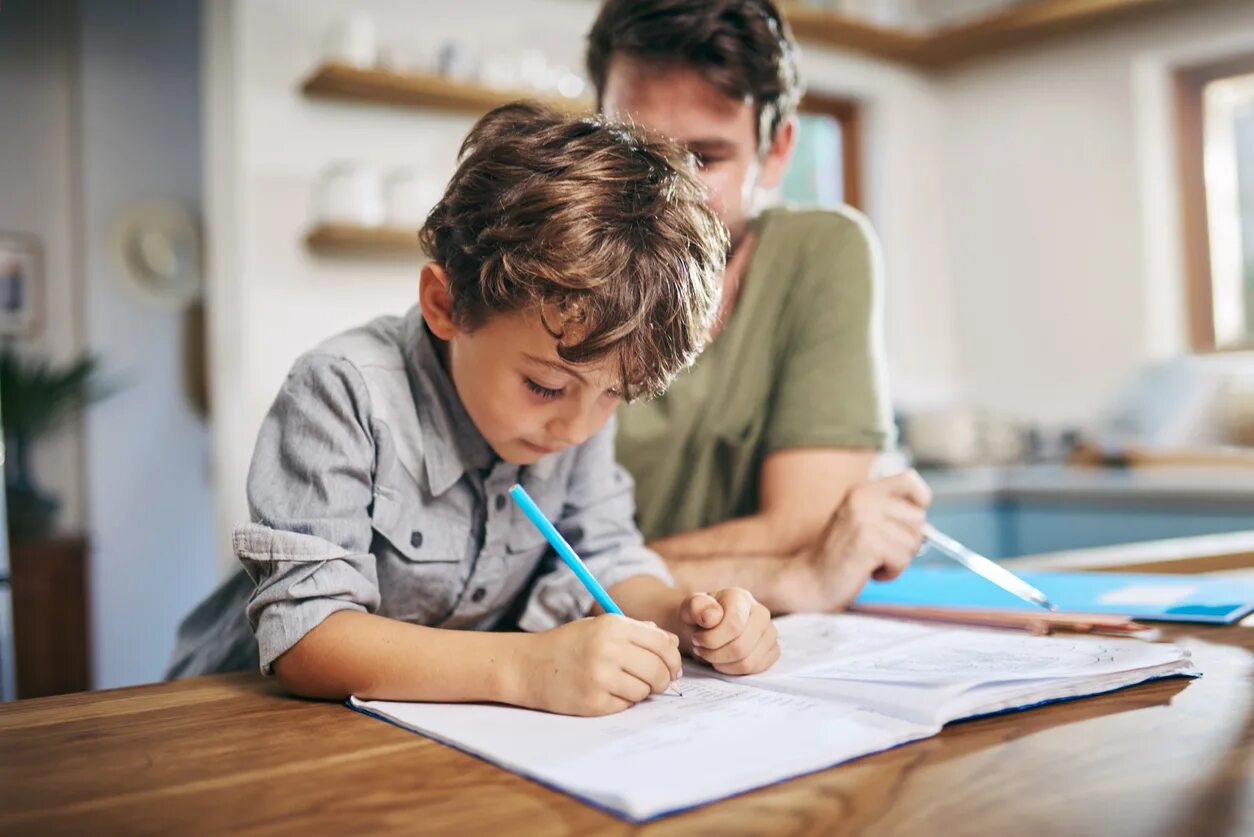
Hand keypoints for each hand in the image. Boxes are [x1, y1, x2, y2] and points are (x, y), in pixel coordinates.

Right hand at [514, 615, 681, 715]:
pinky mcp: (593, 701)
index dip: (673, 659)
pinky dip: (623, 701)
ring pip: (644, 690)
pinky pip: (625, 705)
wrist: (528, 666)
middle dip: (664, 679)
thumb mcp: (600, 626)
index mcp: (613, 626)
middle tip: (659, 682)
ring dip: (641, 691)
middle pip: (658, 670)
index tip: (673, 668)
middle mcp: (608, 649)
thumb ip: (638, 632)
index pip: (662, 644)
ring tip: (623, 684)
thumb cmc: (568, 644)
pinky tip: (606, 692)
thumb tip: (673, 643)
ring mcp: (600, 677)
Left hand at [680, 588, 778, 674]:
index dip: (711, 639)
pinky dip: (734, 670)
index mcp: (741, 597)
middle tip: (701, 650)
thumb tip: (712, 617)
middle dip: (714, 654)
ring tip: (710, 655)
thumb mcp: (689, 608)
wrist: (706, 626)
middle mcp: (761, 612)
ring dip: (723, 664)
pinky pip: (756, 669)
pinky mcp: (774, 649)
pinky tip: (724, 660)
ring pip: (748, 661)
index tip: (696, 639)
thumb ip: (696, 607)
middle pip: (741, 647)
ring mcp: (770, 632)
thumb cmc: (699, 617)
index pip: (733, 625)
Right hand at [782, 470, 931, 611]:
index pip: (910, 480)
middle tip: (881, 551)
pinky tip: (869, 571)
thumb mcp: (862, 523)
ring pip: (913, 542)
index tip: (906, 521)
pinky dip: (891, 572)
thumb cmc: (840, 556)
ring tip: (872, 561)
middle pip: (918, 518)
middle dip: (908, 541)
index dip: (919, 501)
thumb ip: (890, 515)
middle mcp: (863, 499)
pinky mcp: (867, 542)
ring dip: (898, 560)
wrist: (809, 580)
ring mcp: (864, 519)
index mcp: (862, 491)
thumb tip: (927, 524)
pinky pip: (902, 559)